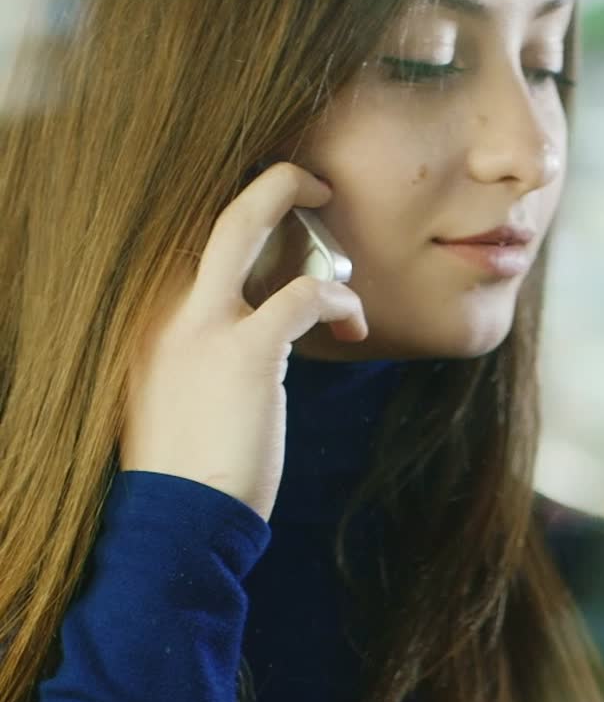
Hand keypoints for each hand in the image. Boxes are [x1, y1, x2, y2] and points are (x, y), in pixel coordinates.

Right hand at [119, 161, 368, 522]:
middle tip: (315, 182)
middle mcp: (167, 307)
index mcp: (152, 319)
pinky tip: (353, 330)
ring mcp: (201, 322)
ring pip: (248, 223)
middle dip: (276, 183)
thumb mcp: (178, 396)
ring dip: (311, 234)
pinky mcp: (244, 349)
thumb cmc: (191, 468)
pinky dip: (340, 303)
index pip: (200, 245)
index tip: (285, 231)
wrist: (181, 519)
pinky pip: (306, 295)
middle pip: (221, 213)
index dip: (250, 225)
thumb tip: (259, 336)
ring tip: (347, 280)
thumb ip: (205, 354)